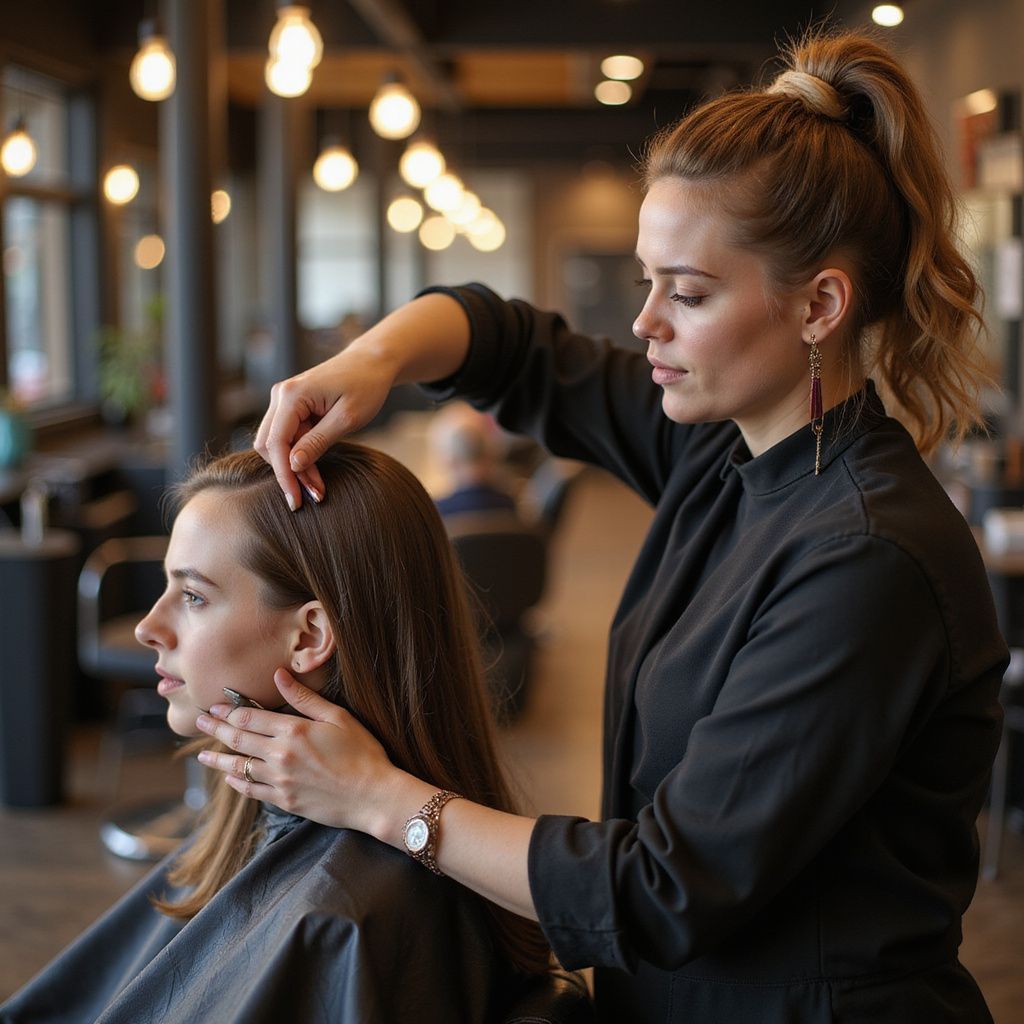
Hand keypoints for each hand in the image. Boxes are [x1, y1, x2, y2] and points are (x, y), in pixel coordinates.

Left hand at [195, 668, 396, 832]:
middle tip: (200, 722)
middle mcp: (280, 755)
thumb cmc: (362, 752)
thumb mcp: (338, 717)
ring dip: (218, 760)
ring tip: (203, 756)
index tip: (214, 707)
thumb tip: (279, 676)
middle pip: (238, 739)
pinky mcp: (284, 801)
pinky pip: (252, 791)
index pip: (249, 717)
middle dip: (216, 729)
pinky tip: (230, 779)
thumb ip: (305, 698)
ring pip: (238, 767)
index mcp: (293, 730)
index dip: (228, 711)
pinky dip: (237, 784)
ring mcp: (279, 780)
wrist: (372, 795)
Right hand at [254, 342, 396, 510]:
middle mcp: (280, 395)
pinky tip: (315, 472)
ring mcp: (283, 400)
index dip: (284, 476)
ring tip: (318, 487)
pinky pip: (287, 438)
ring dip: (294, 468)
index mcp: (292, 395)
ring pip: (276, 444)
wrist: (372, 362)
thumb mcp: (347, 418)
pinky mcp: (291, 407)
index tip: (296, 501)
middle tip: (315, 495)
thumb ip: (318, 442)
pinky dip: (299, 456)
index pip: (276, 443)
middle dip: (288, 474)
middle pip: (268, 446)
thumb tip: (293, 466)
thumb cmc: (366, 386)